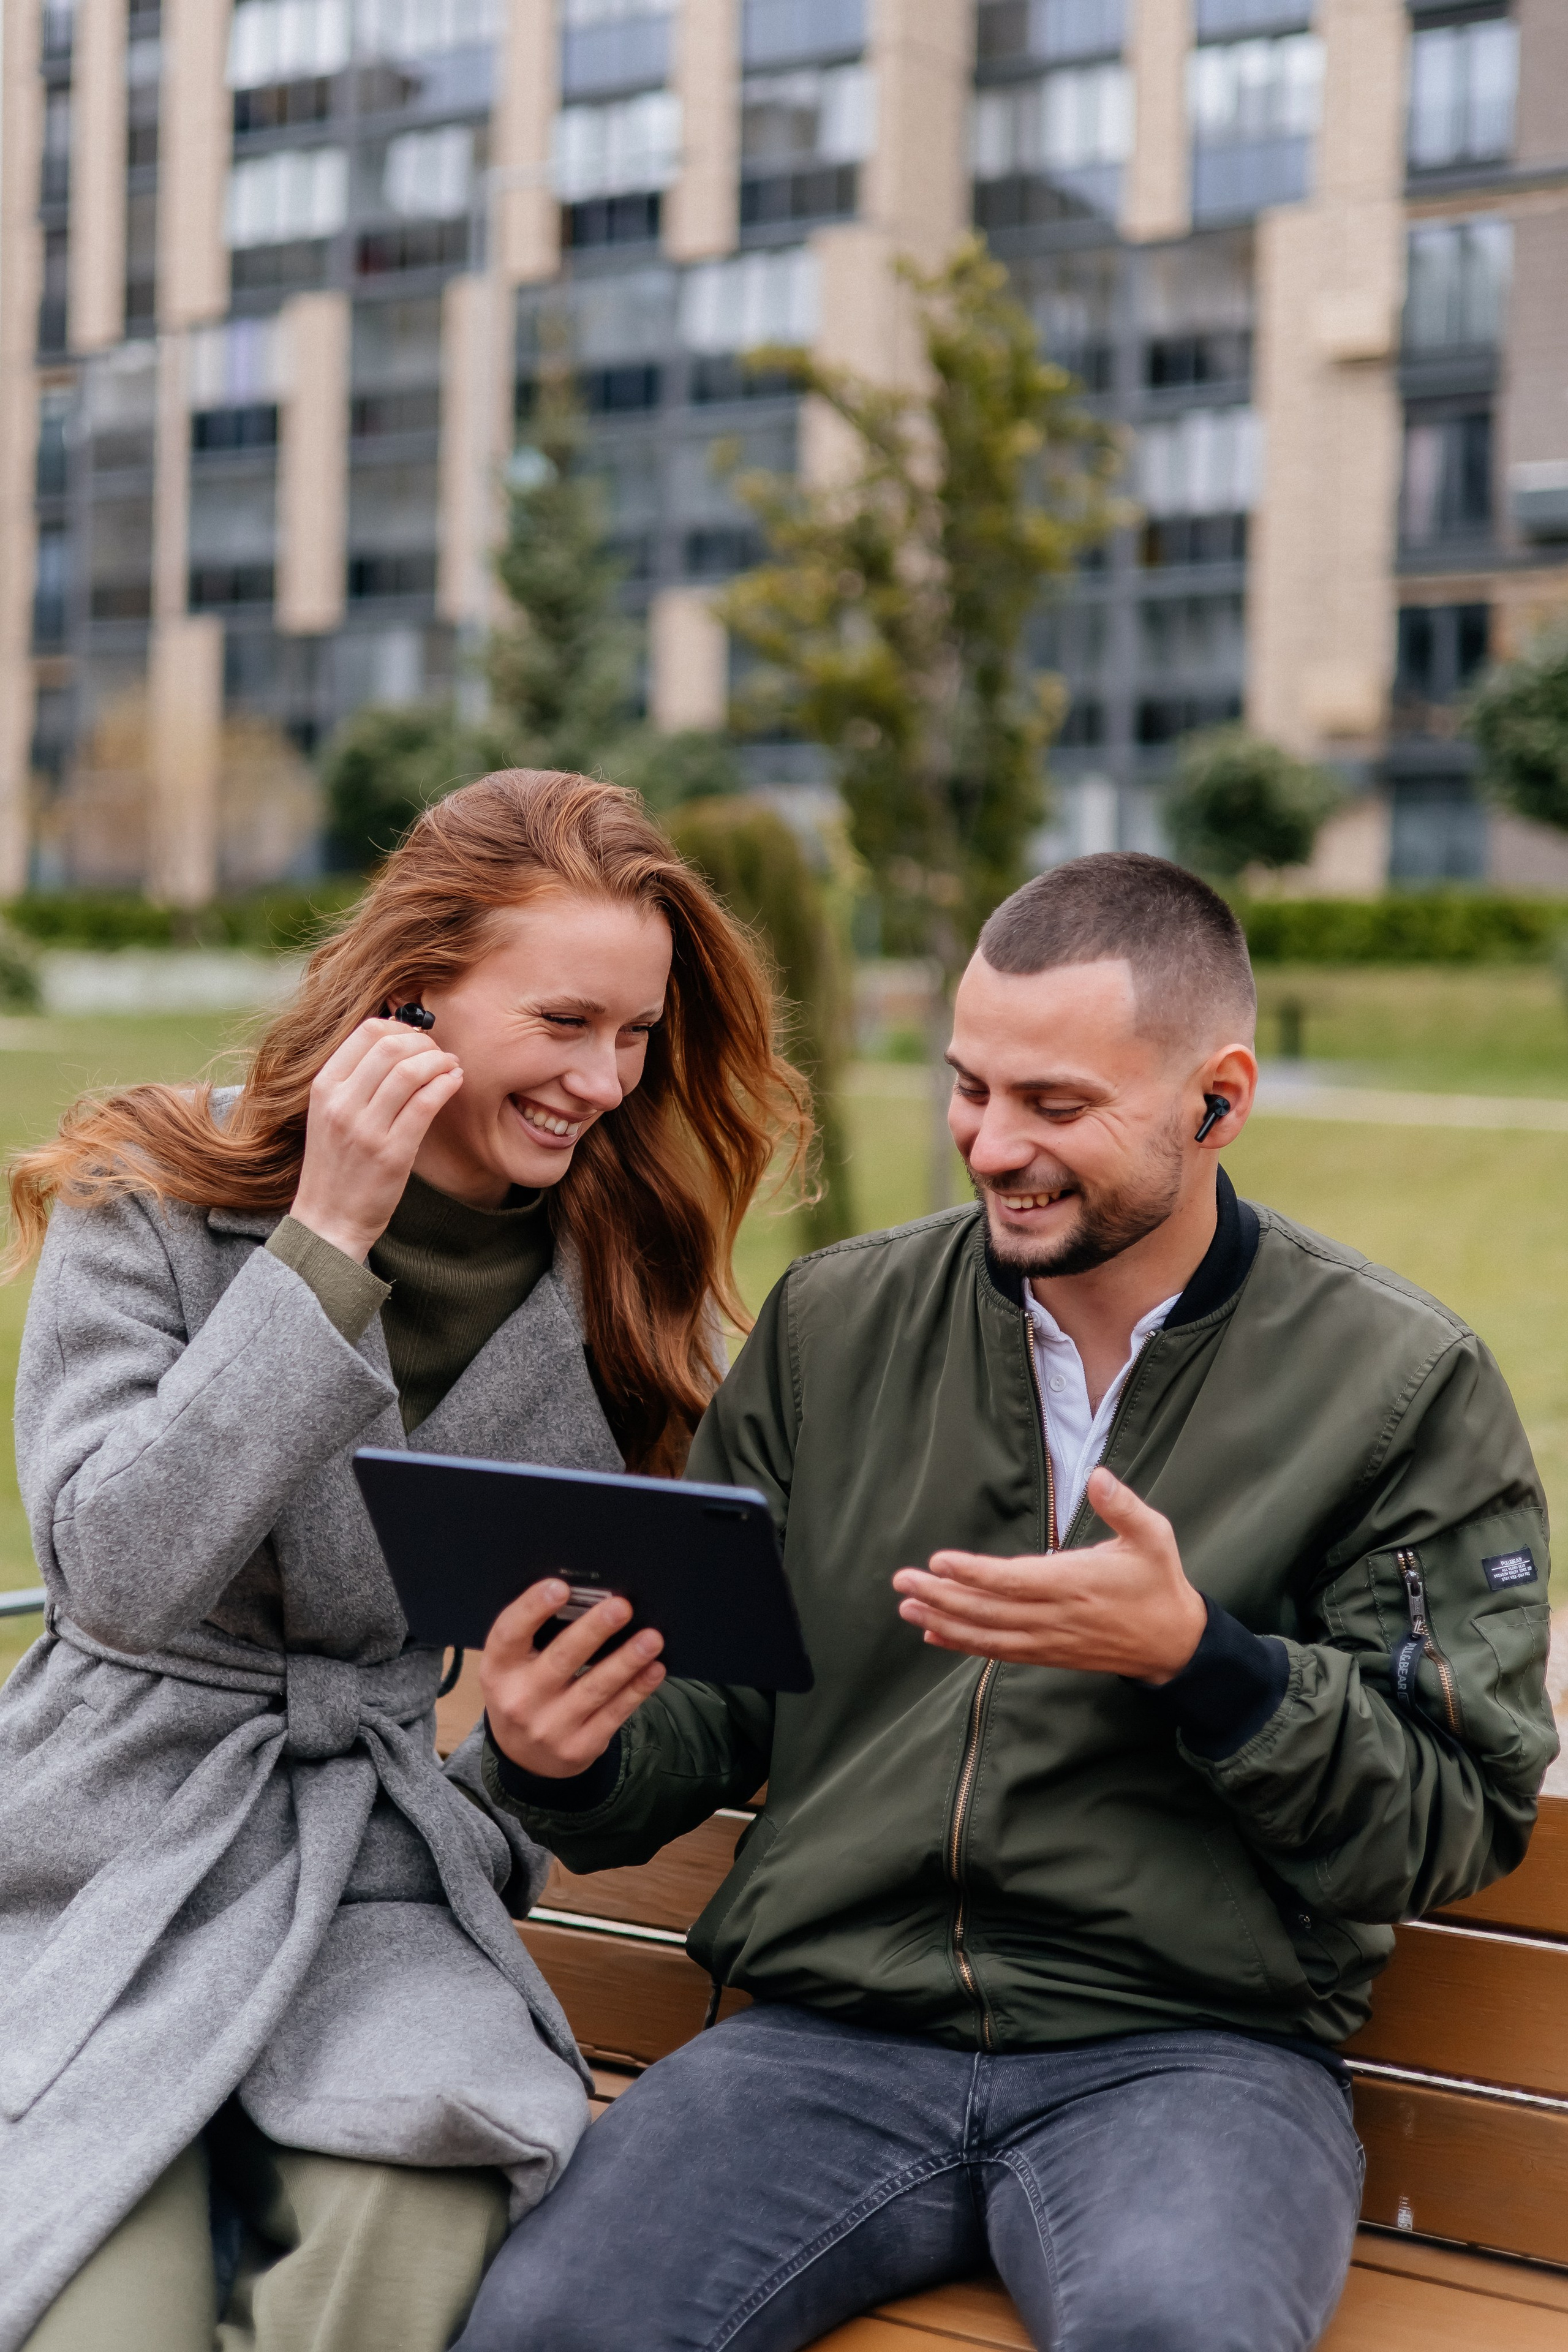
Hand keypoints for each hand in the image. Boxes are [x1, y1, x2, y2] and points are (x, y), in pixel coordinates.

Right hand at [289, 1018, 463, 1260]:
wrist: (328, 1219)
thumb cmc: (335, 1164)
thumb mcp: (329, 1113)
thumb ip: (355, 1080)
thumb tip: (398, 1040)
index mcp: (323, 1087)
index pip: (366, 1032)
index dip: (401, 1026)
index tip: (417, 1038)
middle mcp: (341, 1103)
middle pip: (391, 1046)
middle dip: (425, 1042)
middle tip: (439, 1053)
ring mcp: (365, 1129)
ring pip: (410, 1072)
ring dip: (440, 1062)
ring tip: (451, 1066)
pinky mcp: (391, 1153)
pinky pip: (425, 1104)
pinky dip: (446, 1086)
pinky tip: (455, 1083)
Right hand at [481, 1579, 665, 1778]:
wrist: (523, 1756)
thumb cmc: (523, 1691)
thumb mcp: (514, 1665)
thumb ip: (537, 1634)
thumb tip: (586, 1595)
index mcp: (498, 1669)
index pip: (510, 1634)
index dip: (532, 1608)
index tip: (560, 1587)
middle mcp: (519, 1699)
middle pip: (561, 1658)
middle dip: (594, 1630)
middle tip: (621, 1606)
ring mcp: (549, 1727)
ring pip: (595, 1687)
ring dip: (627, 1660)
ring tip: (651, 1638)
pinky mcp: (578, 1748)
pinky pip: (614, 1714)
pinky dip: (637, 1689)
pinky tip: (654, 1669)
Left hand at [891, 1467, 1206, 1683]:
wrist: (1173, 1644)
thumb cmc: (1157, 1582)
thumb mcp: (1153, 1537)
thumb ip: (1123, 1507)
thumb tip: (1099, 1476)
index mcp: (1076, 1584)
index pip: (1015, 1581)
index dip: (975, 1574)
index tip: (939, 1561)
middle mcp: (1057, 1616)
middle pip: (989, 1611)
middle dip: (942, 1597)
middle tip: (902, 1581)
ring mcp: (1050, 1640)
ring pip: (988, 1636)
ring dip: (944, 1622)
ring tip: (907, 1608)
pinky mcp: (1048, 1654)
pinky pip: (1000, 1653)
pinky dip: (964, 1645)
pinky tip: (934, 1635)